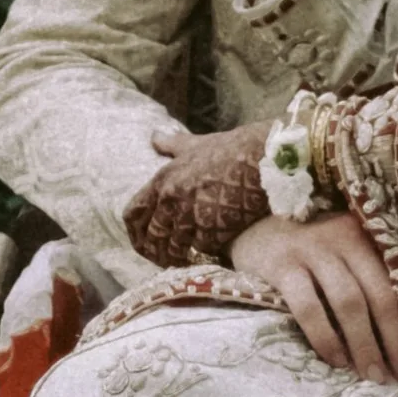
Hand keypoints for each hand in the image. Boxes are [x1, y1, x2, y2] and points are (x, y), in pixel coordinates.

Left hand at [123, 123, 269, 268]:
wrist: (264, 157)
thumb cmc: (232, 148)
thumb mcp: (196, 143)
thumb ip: (172, 144)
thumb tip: (154, 136)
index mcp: (163, 180)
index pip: (133, 213)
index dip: (134, 231)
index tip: (142, 241)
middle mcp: (172, 200)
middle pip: (152, 237)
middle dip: (155, 251)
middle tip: (164, 258)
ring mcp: (192, 216)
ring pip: (174, 248)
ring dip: (178, 256)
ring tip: (185, 260)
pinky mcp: (214, 230)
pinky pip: (201, 249)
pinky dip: (204, 252)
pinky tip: (210, 252)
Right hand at [229, 211, 397, 381]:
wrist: (251, 231)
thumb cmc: (307, 253)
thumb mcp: (341, 256)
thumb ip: (365, 282)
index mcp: (366, 237)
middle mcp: (344, 238)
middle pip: (380, 294)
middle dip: (394, 340)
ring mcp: (311, 249)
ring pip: (349, 302)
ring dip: (364, 344)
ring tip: (372, 375)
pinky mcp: (281, 265)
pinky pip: (309, 307)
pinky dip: (325, 336)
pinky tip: (336, 359)